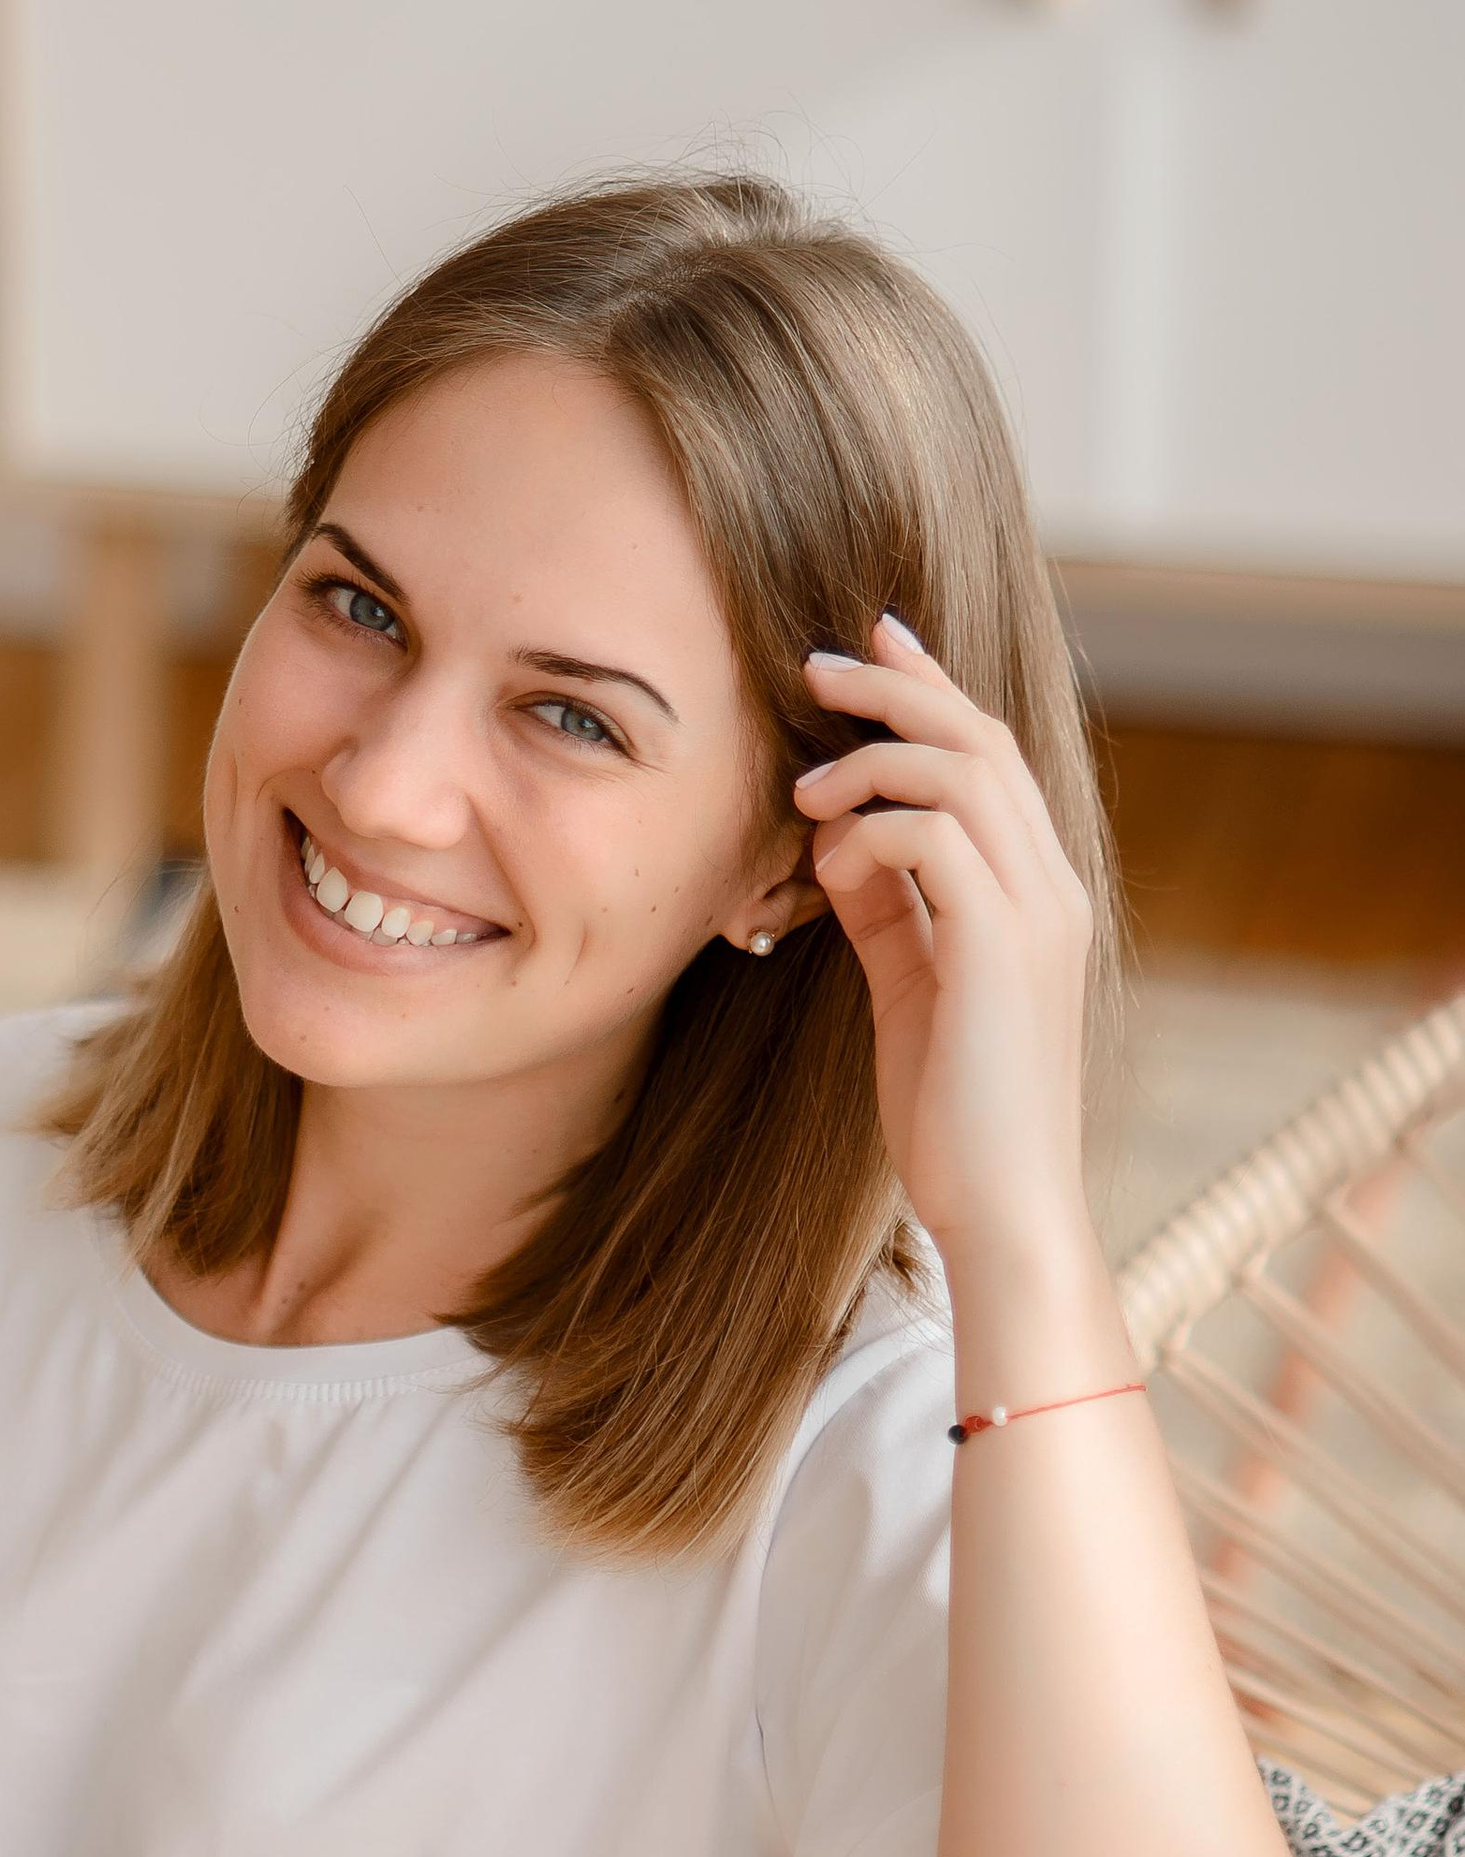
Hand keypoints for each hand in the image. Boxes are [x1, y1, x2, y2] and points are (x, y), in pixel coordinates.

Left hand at [793, 615, 1096, 1269]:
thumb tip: (839, 847)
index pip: (991, 760)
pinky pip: (933, 839)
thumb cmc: (954, 1116)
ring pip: (961, 772)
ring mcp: (1036, 915)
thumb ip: (889, 913)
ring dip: (869, 762)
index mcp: (1037, 896)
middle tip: (815, 665)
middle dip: (897, 687)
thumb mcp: (911, 992)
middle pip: (981, 740)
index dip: (931, 692)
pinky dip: (868, 834)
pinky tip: (826, 869)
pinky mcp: (1002, 949)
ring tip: (805, 795)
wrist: (1002, 1209)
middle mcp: (1051, 889)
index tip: (870, 647)